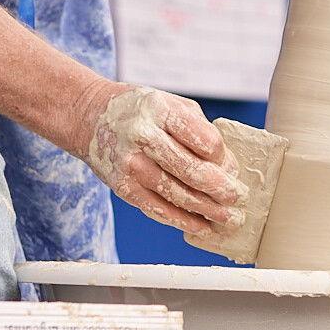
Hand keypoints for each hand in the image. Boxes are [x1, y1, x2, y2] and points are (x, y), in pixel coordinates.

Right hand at [81, 84, 245, 234]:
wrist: (90, 118)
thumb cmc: (139, 109)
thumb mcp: (171, 103)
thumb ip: (200, 129)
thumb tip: (226, 165)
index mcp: (160, 110)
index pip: (204, 140)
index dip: (223, 158)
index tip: (232, 168)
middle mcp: (143, 137)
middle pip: (191, 170)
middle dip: (221, 189)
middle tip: (239, 199)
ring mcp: (131, 165)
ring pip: (177, 194)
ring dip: (207, 210)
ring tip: (229, 218)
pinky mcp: (123, 187)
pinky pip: (157, 209)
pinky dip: (182, 221)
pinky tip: (202, 226)